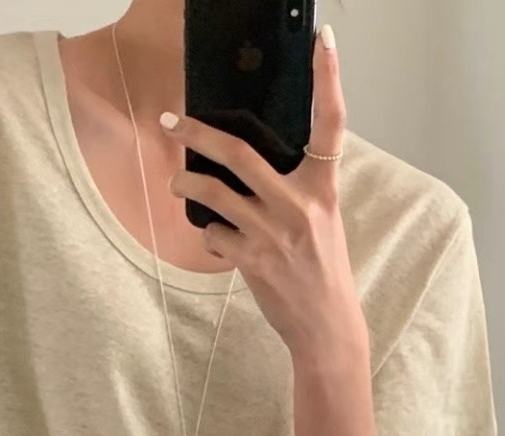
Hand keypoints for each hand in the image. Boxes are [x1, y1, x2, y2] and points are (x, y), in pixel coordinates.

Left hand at [164, 26, 362, 358]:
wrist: (326, 326)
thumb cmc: (322, 272)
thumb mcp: (323, 221)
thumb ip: (296, 189)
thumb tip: (248, 167)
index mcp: (324, 188)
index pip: (331, 123)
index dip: (329, 78)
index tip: (323, 40)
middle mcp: (300, 205)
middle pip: (240, 153)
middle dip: (198, 133)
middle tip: (173, 120)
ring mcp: (274, 233)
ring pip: (214, 193)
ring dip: (186, 182)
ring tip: (175, 180)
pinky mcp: (254, 261)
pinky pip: (215, 234)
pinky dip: (209, 232)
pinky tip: (217, 237)